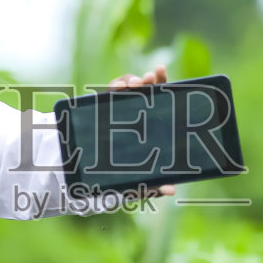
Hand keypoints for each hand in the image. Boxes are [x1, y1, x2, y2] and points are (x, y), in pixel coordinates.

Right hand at [104, 65, 175, 197]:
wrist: (92, 178)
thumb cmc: (121, 179)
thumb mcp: (137, 184)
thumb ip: (152, 186)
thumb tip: (170, 191)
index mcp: (152, 124)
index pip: (162, 99)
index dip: (163, 83)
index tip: (162, 71)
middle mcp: (138, 112)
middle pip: (147, 89)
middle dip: (149, 80)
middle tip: (149, 79)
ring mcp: (120, 109)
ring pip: (128, 87)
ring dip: (130, 81)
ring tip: (132, 85)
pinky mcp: (104, 110)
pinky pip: (109, 93)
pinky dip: (114, 87)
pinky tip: (116, 88)